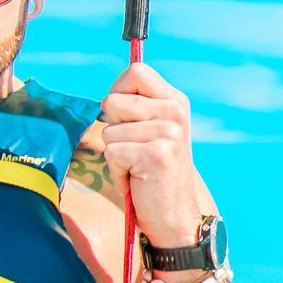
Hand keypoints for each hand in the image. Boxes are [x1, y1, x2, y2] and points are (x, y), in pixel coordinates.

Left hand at [96, 62, 203, 245]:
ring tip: (136, 166)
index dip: (118, 91)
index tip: (126, 117)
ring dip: (115, 154)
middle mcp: (176, 113)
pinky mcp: (157, 155)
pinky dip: (116, 171)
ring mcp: (169, 133)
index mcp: (176, 101)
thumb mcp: (151, 129)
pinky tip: (136, 178)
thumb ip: (136, 106)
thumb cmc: (153, 170)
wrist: (174, 212)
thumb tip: (106, 97)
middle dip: (113, 129)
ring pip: (109, 131)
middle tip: (135, 149)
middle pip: (113, 101)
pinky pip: (111, 153)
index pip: (136, 71)